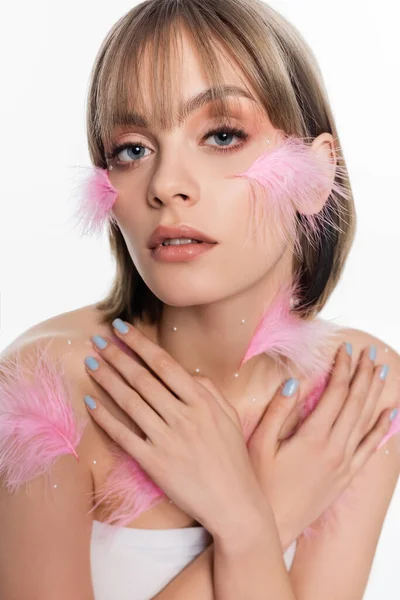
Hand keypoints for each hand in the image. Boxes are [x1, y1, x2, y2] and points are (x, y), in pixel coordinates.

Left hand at [83, 320, 263, 536]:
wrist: (234, 502)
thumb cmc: (233, 458)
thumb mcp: (230, 417)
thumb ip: (210, 390)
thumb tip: (188, 372)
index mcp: (202, 401)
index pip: (164, 364)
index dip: (140, 344)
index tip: (122, 328)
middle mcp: (183, 416)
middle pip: (143, 379)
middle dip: (117, 356)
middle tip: (98, 340)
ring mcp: (167, 439)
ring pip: (130, 402)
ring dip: (107, 379)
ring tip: (90, 363)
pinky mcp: (154, 463)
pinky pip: (124, 436)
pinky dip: (105, 418)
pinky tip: (91, 403)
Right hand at [246, 342, 394, 544]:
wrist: (272, 526)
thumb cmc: (259, 485)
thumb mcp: (260, 444)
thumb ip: (278, 411)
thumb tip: (294, 382)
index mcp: (313, 437)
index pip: (334, 393)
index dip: (341, 369)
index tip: (345, 349)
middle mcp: (335, 449)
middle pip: (355, 403)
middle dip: (362, 374)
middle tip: (369, 353)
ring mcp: (344, 464)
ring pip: (365, 421)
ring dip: (374, 394)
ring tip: (382, 372)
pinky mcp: (346, 477)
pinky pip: (370, 449)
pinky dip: (381, 429)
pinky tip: (390, 415)